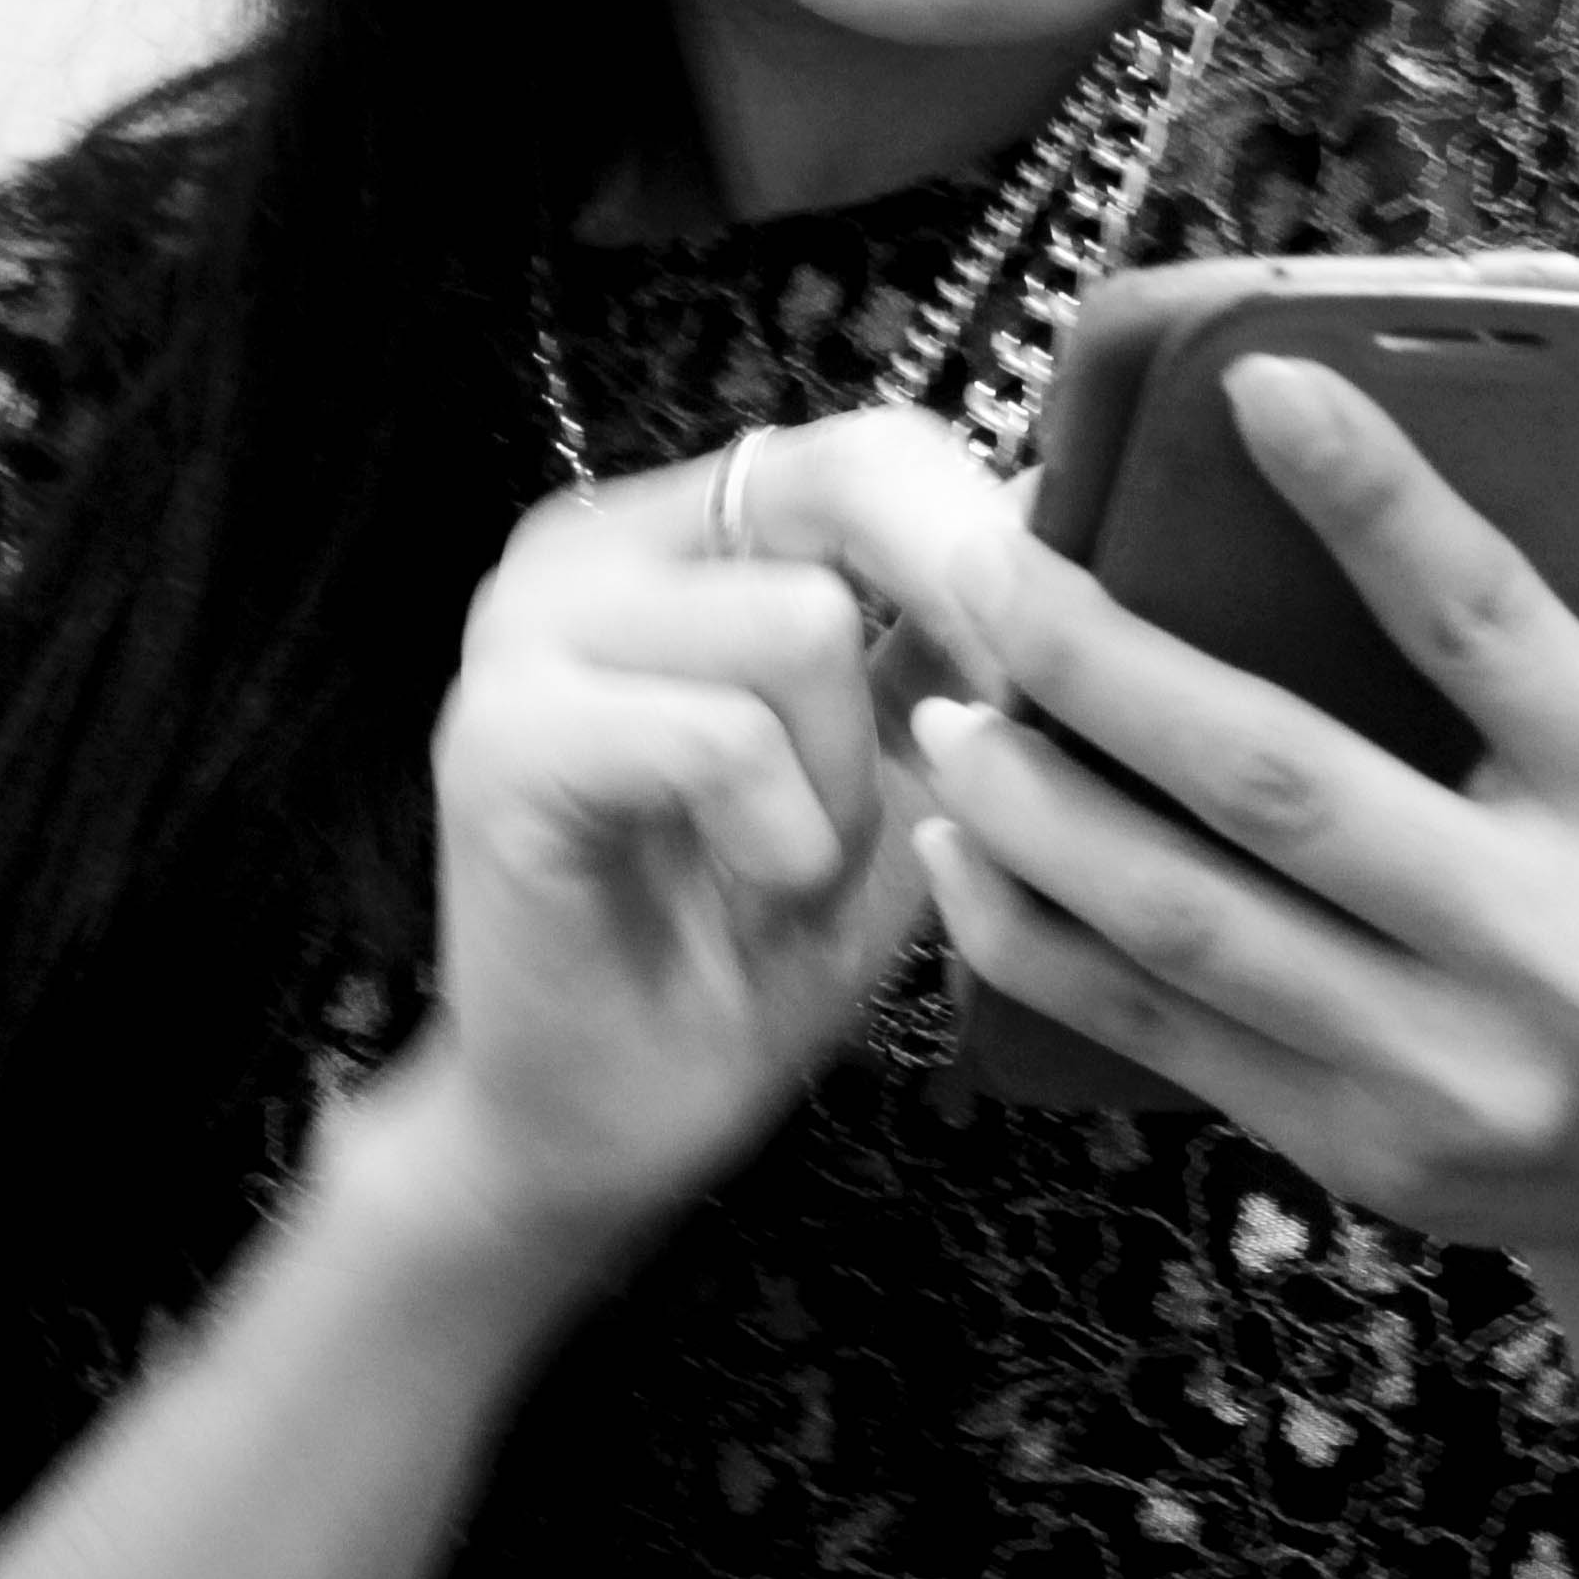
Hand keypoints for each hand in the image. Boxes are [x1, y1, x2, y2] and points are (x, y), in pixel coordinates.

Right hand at [400, 409, 1029, 1263]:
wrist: (604, 1133)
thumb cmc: (753, 954)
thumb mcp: (899, 778)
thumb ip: (960, 650)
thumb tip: (1075, 524)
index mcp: (673, 533)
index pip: (868, 446)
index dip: (996, 540)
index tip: (1065, 667)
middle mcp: (585, 543)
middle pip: (844, 485)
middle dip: (956, 625)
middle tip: (971, 759)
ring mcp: (525, 629)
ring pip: (802, 619)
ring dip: (851, 778)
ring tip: (805, 865)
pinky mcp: (502, 735)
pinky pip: (724, 736)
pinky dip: (784, 838)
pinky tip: (759, 895)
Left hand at [905, 273, 1578, 1265]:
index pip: (1489, 624)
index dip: (1369, 498)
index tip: (1253, 384)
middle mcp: (1566, 949)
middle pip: (1281, 781)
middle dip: (1104, 665)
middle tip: (986, 563)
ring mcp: (1458, 1069)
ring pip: (1191, 921)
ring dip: (1034, 809)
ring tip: (942, 706)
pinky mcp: (1363, 1148)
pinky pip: (1157, 1035)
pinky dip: (1032, 940)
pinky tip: (958, 850)